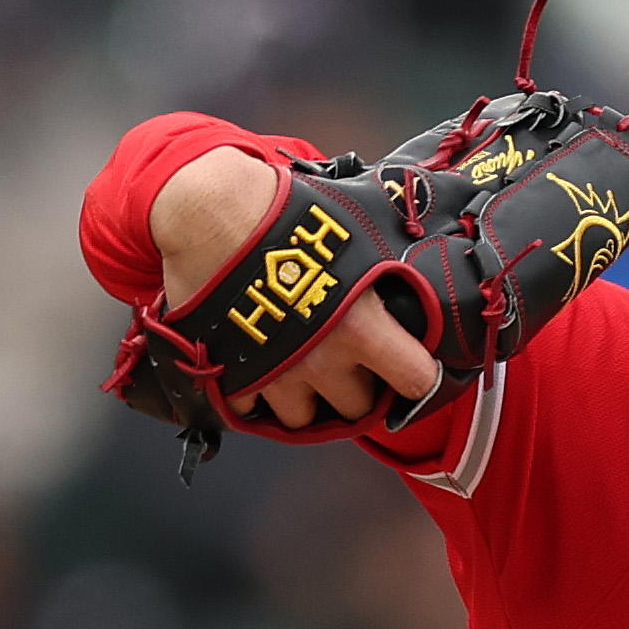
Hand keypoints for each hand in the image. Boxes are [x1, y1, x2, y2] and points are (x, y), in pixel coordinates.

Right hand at [148, 146, 441, 430]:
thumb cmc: (284, 211)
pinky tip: (260, 366)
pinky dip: (256, 394)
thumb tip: (420, 245)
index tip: (413, 371)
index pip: (416, 380)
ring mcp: (276, 374)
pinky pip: (251, 409)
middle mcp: (322, 360)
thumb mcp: (357, 227)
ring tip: (303, 368)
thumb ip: (390, 254)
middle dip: (357, 389)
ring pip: (303, 419)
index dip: (419, 378)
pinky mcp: (233, 376)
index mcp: (362, 327)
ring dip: (306, 399)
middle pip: (357, 408)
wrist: (208, 210)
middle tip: (349, 362)